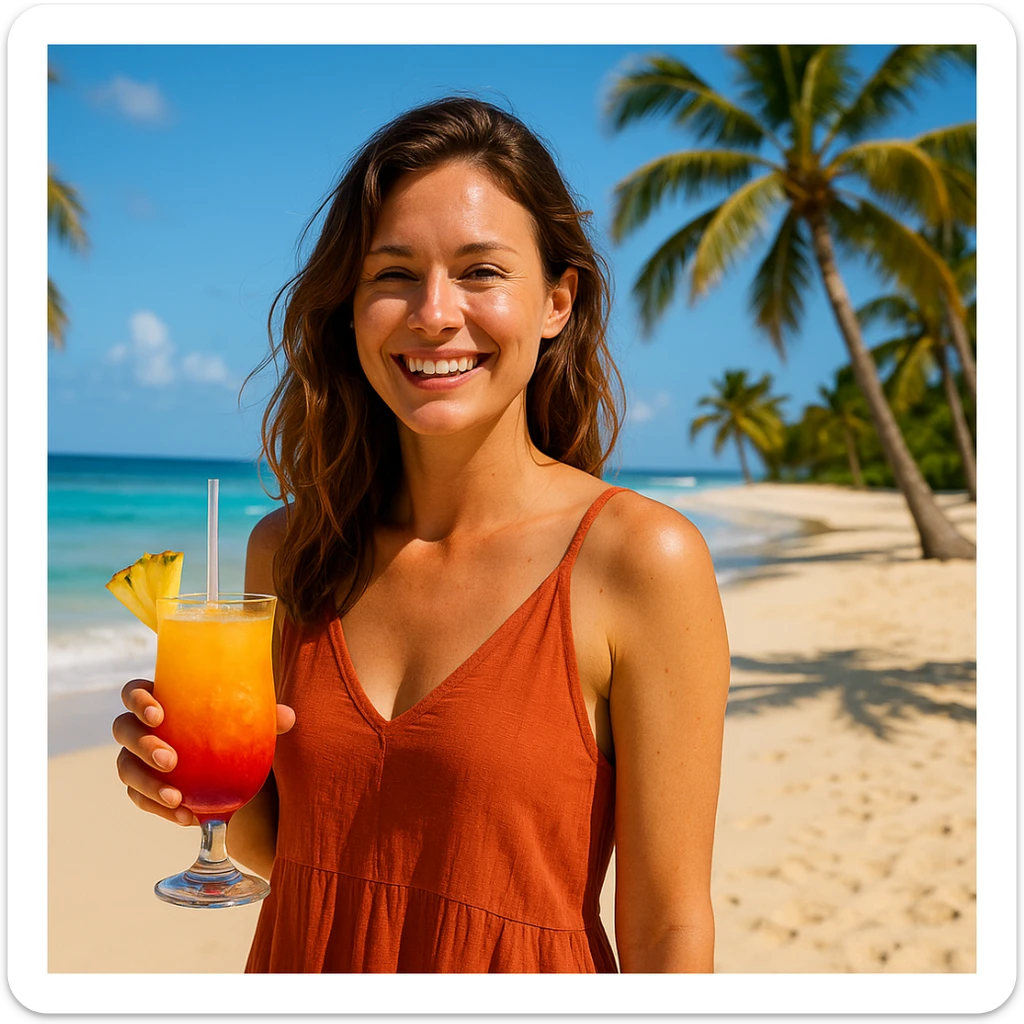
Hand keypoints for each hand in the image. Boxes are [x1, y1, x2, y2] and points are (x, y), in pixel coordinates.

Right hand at [112, 678, 295, 826]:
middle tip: (171, 760)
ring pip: (126, 768)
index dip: (138, 701)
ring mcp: (137, 758)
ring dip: (147, 783)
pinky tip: (186, 818)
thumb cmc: (231, 726)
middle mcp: (142, 726)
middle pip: (124, 730)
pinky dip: (160, 809)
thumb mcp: (249, 719)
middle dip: (143, 745)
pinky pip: (141, 799)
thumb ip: (266, 716)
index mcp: (162, 698)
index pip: (134, 692)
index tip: (159, 714)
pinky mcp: (142, 787)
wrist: (229, 761)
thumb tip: (287, 717)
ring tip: (176, 798)